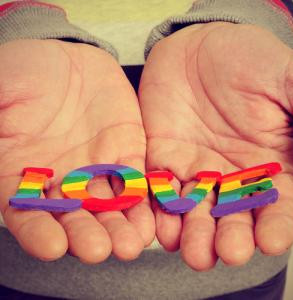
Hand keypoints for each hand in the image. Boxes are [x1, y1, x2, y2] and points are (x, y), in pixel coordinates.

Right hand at [0, 39, 154, 262]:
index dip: (37, 231)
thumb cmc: (24, 74)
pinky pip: (136, 180)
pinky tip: (150, 217)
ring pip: (109, 205)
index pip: (28, 212)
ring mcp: (97, 169)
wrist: (66, 62)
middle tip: (100, 250)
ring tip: (131, 244)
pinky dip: (142, 199)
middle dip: (88, 235)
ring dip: (120, 226)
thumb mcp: (1, 93)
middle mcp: (63, 180)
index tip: (52, 246)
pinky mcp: (126, 154)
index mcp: (25, 173)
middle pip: (76, 217)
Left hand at [139, 22, 292, 269]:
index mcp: (264, 164)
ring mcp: (192, 171)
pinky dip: (158, 211)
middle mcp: (228, 176)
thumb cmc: (244, 59)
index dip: (276, 225)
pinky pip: (159, 192)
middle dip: (230, 238)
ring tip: (193, 252)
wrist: (195, 50)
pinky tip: (160, 227)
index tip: (273, 240)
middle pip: (231, 218)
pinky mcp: (161, 161)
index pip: (275, 205)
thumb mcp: (284, 79)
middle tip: (229, 252)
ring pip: (193, 213)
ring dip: (193, 235)